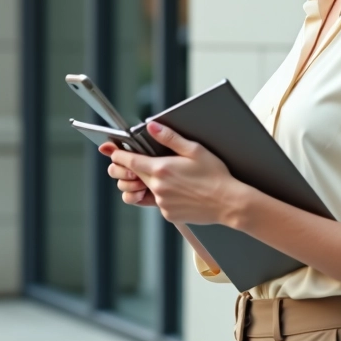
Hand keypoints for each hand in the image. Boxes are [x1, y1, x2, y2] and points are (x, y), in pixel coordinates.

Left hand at [109, 122, 245, 225]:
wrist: (229, 202)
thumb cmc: (216, 175)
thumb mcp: (195, 150)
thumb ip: (169, 137)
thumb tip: (151, 126)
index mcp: (161, 169)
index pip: (128, 161)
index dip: (118, 155)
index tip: (112, 151)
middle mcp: (158, 188)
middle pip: (134, 176)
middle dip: (134, 169)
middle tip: (147, 162)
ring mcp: (162, 203)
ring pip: (146, 190)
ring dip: (150, 183)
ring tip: (170, 178)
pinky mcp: (168, 214)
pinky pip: (158, 203)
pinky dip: (164, 196)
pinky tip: (181, 191)